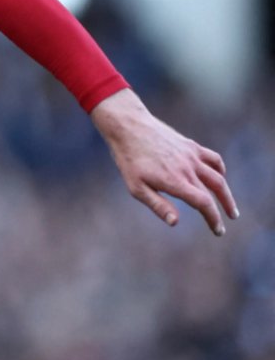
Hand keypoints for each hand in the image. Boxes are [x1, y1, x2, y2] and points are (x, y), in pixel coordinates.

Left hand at [91, 89, 238, 235]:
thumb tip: (176, 222)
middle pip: (215, 191)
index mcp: (175, 181)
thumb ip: (158, 205)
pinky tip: (220, 177)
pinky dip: (220, 170)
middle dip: (223, 209)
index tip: (218, 231)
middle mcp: (188, 168)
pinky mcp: (191, 146)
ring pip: (218, 176)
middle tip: (227, 222)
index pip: (203, 203)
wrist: (129, 128)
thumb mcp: (137, 188)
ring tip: (230, 206)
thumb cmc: (129, 160)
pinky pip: (213, 159)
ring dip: (227, 193)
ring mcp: (192, 156)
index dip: (214, 219)